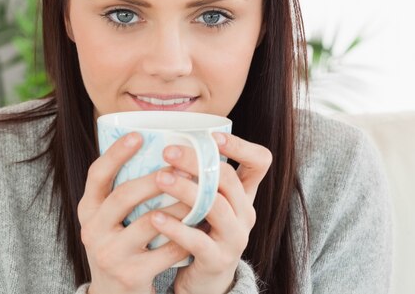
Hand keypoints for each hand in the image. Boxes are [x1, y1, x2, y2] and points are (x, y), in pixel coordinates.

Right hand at [78, 132, 193, 293]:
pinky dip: (185, 235)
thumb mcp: (110, 219)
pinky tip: (200, 225)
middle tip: (179, 166)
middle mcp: (92, 230)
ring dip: (177, 205)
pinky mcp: (131, 274)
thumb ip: (123, 192)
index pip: (96, 175)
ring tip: (198, 191)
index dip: (115, 153)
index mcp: (88, 210)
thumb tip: (155, 148)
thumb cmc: (121, 245)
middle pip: (123, 196)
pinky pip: (165, 250)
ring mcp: (110, 254)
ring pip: (150, 222)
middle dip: (153, 178)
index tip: (138, 135)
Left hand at [150, 132, 271, 293]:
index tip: (211, 136)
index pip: (259, 161)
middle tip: (167, 151)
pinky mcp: (218, 260)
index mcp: (244, 193)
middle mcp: (245, 212)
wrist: (204, 279)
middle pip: (228, 178)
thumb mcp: (206, 200)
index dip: (240, 146)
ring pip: (215, 206)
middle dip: (196, 161)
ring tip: (159, 178)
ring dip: (185, 189)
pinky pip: (198, 241)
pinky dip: (175, 227)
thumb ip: (198, 175)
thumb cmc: (200, 229)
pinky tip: (155, 218)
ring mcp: (235, 237)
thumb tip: (166, 135)